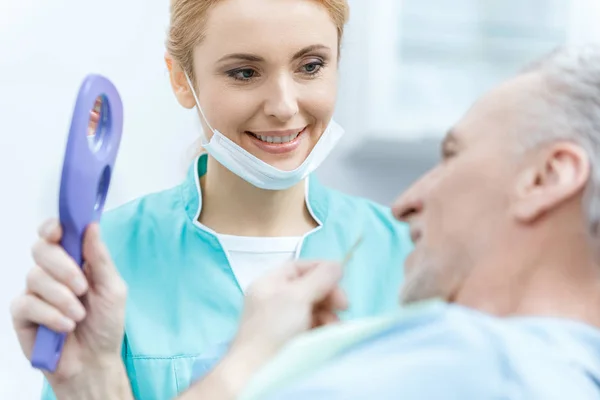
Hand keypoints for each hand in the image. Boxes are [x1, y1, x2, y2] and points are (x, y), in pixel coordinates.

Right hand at [10, 219, 127, 389]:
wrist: (93, 361)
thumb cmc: (105, 323)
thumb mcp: (113, 289)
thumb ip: (100, 259)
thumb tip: (92, 226)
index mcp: (74, 261)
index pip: (55, 234)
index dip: (53, 228)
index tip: (59, 231)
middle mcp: (51, 272)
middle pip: (41, 249)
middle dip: (64, 267)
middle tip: (83, 287)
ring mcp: (35, 292)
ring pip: (36, 277)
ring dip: (63, 298)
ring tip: (79, 316)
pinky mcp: (22, 314)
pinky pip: (28, 303)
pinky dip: (51, 315)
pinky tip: (66, 327)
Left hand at [233, 261, 346, 362]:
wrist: (258, 372)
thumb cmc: (272, 329)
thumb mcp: (296, 296)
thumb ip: (319, 278)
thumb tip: (337, 265)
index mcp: (270, 284)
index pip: (298, 267)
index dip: (320, 269)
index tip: (341, 277)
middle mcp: (276, 299)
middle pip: (310, 287)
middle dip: (329, 295)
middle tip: (343, 305)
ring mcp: (284, 321)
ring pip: (316, 309)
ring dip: (329, 315)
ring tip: (333, 326)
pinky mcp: (293, 340)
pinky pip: (315, 327)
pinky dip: (324, 328)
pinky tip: (329, 335)